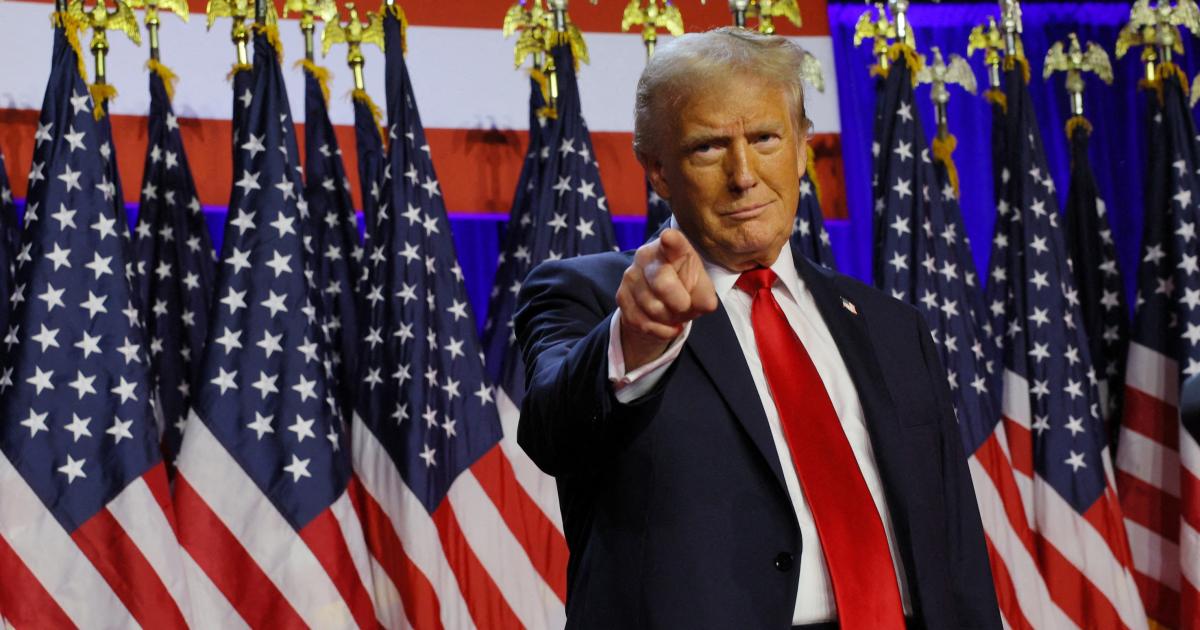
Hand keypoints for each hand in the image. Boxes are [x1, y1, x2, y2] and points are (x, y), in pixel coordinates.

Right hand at [616, 228, 717, 370]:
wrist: (659, 302)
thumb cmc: (684, 286)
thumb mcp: (700, 287)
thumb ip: (705, 294)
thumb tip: (706, 305)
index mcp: (672, 248)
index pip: (672, 243)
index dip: (671, 241)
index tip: (668, 238)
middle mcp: (646, 256)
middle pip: (663, 284)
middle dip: (680, 304)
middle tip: (685, 306)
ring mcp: (630, 276)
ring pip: (653, 308)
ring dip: (669, 318)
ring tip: (674, 313)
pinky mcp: (621, 296)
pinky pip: (643, 322)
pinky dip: (660, 330)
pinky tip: (665, 323)